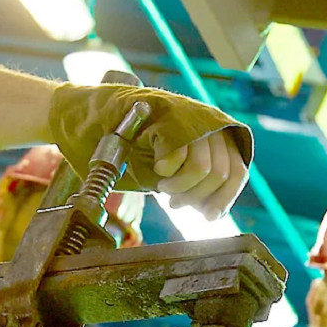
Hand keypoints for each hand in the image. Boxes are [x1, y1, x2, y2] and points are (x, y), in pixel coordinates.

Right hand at [48, 83, 252, 217]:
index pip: (237, 171)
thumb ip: (194, 182)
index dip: (224, 199)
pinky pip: (181, 151)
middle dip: (198, 196)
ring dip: (181, 186)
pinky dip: (169, 168)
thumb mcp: (169, 169)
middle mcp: (206, 120)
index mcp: (213, 134)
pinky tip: (157, 168)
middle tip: (174, 201)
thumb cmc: (127, 148)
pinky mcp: (166, 110)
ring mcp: (188, 112)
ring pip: (204, 166)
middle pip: (223, 172)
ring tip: (162, 185)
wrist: (89, 117)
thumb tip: (214, 210)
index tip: (207, 217)